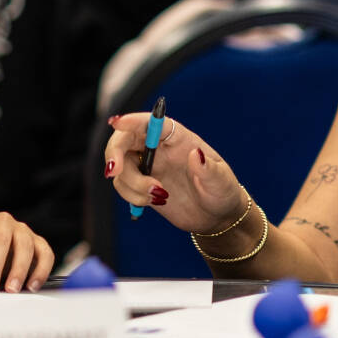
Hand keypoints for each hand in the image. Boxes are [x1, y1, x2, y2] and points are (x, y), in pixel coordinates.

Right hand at [104, 113, 245, 233]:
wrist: (215, 216)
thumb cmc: (222, 192)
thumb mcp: (222, 182)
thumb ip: (209, 169)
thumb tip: (197, 154)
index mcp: (177, 137)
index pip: (151, 122)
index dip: (133, 120)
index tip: (116, 123)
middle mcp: (157, 148)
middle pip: (124, 138)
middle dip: (114, 152)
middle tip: (115, 170)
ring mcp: (147, 166)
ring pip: (121, 167)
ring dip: (132, 184)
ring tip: (159, 197)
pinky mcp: (140, 184)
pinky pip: (122, 185)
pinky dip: (132, 196)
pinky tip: (154, 202)